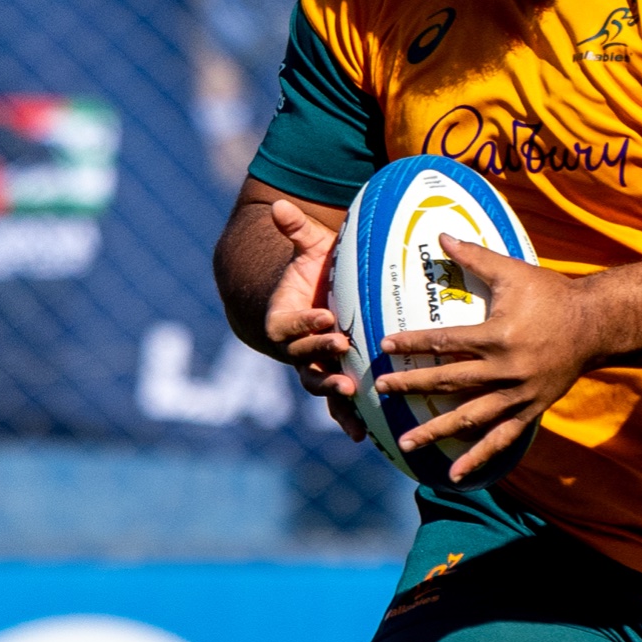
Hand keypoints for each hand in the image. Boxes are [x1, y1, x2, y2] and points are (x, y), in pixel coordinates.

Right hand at [262, 197, 365, 441]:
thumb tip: (278, 205)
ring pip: (318, 385)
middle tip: (343, 348)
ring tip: (351, 392)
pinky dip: (347, 419)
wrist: (306, 303)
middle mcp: (296, 349)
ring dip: (333, 393)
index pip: (290, 325)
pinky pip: (337, 405)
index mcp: (285, 319)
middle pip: (302, 358)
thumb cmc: (309, 274)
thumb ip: (294, 231)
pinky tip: (363, 436)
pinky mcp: (332, 380)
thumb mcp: (307, 250)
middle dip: (321, 355)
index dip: (306, 323)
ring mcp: (313, 368)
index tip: (326, 318)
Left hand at [378, 236, 598, 483]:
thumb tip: (440, 235)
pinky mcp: (530, 410)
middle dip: (412, 386)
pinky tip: (456, 474)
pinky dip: (479, 457)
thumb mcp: (513, 271)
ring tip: (406, 443)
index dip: (412, 343)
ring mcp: (518, 395)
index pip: (444, 341)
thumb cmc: (552, 295)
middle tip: (381, 390)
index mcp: (497, 335)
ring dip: (436, 431)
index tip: (384, 346)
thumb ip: (474, 256)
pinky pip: (501, 439)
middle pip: (449, 381)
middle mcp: (505, 369)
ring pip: (470, 417)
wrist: (596, 326)